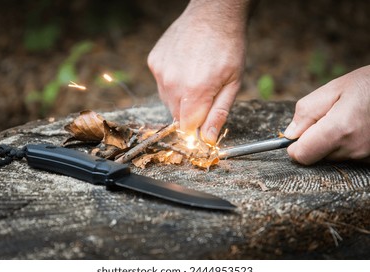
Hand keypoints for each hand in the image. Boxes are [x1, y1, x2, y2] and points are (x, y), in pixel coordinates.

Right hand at [148, 0, 249, 143]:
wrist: (213, 14)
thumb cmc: (229, 47)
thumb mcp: (233, 84)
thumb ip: (218, 114)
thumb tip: (207, 140)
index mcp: (195, 92)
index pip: (186, 129)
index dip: (196, 128)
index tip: (204, 119)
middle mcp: (172, 84)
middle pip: (176, 116)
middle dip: (190, 112)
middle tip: (205, 93)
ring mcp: (160, 72)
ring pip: (167, 100)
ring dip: (180, 97)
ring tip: (195, 77)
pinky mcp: (154, 62)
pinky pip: (161, 83)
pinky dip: (171, 81)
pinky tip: (184, 66)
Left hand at [284, 65, 369, 164]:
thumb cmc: (368, 85)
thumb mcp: (333, 89)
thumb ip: (306, 112)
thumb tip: (290, 134)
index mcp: (339, 130)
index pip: (302, 155)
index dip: (295, 146)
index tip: (299, 134)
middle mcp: (353, 148)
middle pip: (316, 156)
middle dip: (315, 140)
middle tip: (329, 118)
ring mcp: (365, 156)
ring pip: (332, 156)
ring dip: (332, 142)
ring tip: (347, 120)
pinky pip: (348, 156)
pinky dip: (346, 144)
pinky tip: (357, 127)